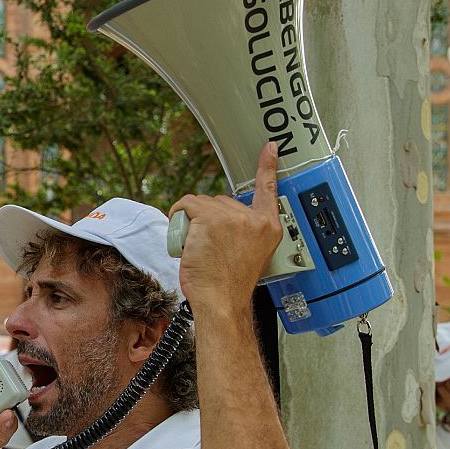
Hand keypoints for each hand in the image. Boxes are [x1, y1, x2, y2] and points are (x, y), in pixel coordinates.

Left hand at [168, 143, 282, 310]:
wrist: (222, 301)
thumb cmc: (229, 286)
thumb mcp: (249, 255)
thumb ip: (244, 234)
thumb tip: (225, 225)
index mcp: (269, 228)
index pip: (270, 190)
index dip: (268, 166)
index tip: (270, 147)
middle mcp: (255, 219)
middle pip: (223, 200)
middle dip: (209, 218)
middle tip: (208, 246)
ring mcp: (233, 217)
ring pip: (203, 204)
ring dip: (193, 219)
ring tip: (198, 247)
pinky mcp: (210, 218)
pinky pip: (187, 205)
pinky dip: (179, 213)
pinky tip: (182, 231)